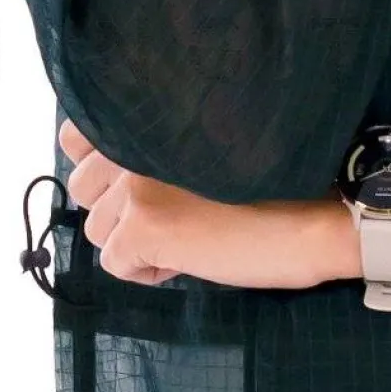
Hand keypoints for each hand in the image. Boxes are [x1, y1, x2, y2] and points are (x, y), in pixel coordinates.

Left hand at [57, 118, 343, 290]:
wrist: (314, 214)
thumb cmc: (274, 183)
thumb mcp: (206, 150)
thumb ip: (157, 149)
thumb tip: (116, 183)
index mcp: (150, 120)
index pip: (76, 135)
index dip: (99, 165)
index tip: (133, 183)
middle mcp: (132, 144)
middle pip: (84, 188)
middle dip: (119, 209)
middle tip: (171, 217)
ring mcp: (134, 185)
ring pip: (97, 230)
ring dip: (135, 241)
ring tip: (187, 238)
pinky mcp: (143, 227)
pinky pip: (116, 264)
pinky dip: (147, 271)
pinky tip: (190, 259)